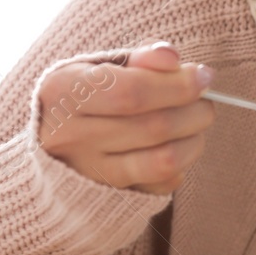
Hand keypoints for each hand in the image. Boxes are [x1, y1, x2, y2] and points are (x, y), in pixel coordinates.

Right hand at [36, 41, 216, 194]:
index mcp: (64, 92)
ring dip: (195, 139)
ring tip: (197, 122)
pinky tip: (178, 146)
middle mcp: (70, 136)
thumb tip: (172, 58)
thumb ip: (138, 58)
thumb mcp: (99, 65)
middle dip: (194, 110)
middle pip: (153, 126)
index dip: (176, 84)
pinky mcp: (107, 196)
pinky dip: (182, 165)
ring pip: (162, 160)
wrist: (48, 141)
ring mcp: (88, 171)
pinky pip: (161, 185)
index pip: (130, 91)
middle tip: (207, 100)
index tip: (204, 76)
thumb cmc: (84, 95)